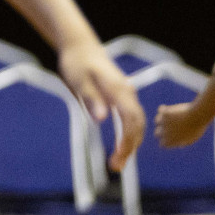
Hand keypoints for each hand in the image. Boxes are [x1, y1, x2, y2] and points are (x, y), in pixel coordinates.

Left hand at [57, 39, 144, 171]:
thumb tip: (101, 119)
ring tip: (118, 162)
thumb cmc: (77, 63)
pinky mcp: (122, 98)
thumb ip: (90, 98)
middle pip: (138, 125)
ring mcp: (127, 95)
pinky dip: (129, 135)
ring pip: (137, 124)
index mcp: (119, 90)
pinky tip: (121, 147)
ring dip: (131, 143)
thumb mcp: (79, 80)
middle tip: (116, 166)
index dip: (127, 140)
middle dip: (130, 147)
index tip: (118, 157)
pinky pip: (131, 119)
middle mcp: (127, 93)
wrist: (80, 47)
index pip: (131, 120)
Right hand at [155, 101, 211, 148]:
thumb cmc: (197, 128)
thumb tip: (179, 145)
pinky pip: (160, 110)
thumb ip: (185, 142)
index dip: (165, 141)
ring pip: (157, 121)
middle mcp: (165, 133)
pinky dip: (163, 109)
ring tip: (169, 116)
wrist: (196, 117)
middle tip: (168, 127)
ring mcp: (163, 123)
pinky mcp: (164, 113)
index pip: (163, 144)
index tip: (170, 138)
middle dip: (161, 131)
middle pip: (157, 133)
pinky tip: (167, 108)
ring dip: (162, 119)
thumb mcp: (192, 138)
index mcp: (172, 141)